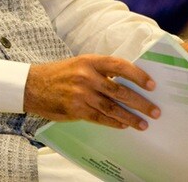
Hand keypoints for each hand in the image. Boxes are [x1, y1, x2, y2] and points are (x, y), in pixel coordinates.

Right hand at [24, 55, 158, 130]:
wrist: (32, 85)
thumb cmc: (58, 74)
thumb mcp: (79, 64)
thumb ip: (100, 71)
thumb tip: (126, 82)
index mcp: (89, 61)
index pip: (119, 66)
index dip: (138, 75)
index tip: (152, 85)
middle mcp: (86, 76)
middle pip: (120, 91)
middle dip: (140, 102)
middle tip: (155, 111)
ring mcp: (81, 94)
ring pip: (112, 107)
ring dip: (130, 117)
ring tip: (144, 124)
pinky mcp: (75, 109)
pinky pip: (100, 118)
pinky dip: (114, 123)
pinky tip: (124, 125)